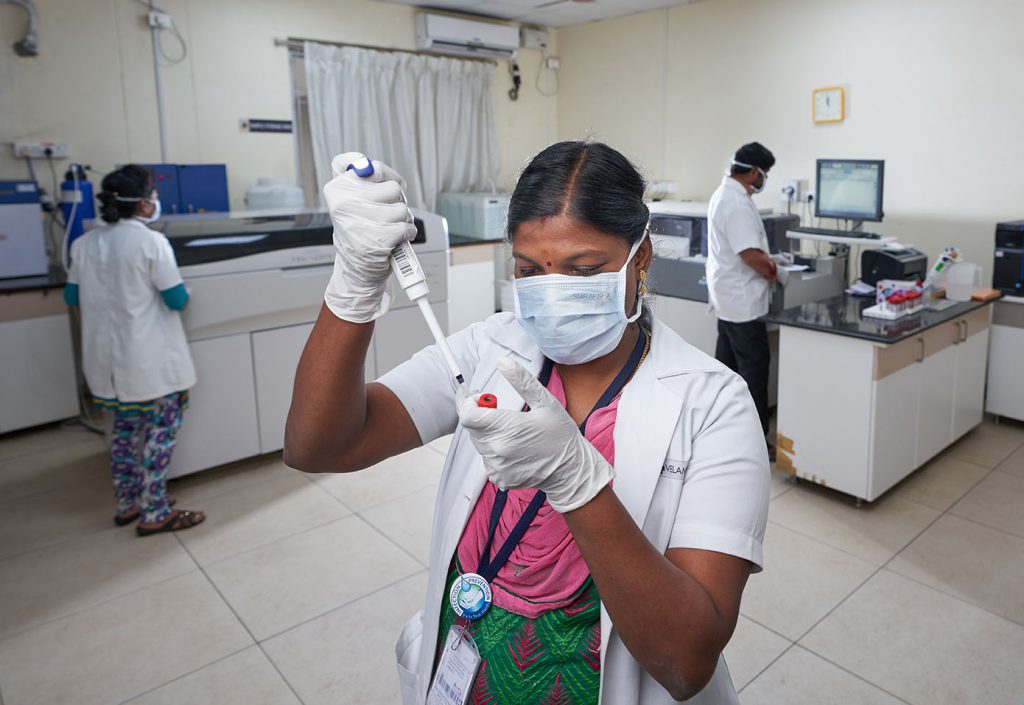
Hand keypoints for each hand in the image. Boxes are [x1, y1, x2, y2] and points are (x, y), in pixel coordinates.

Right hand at [322, 152, 416, 322]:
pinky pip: (407, 225)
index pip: (366, 164)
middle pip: (393, 186)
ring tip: (387, 228)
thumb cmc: (358, 232)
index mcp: (337, 190)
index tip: (378, 181)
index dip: (381, 172)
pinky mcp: (381, 237)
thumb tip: (367, 164)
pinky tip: (394, 239)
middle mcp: (346, 203)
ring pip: (402, 207)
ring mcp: (363, 220)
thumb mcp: (349, 202)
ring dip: (401, 220)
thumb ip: (358, 178)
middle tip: (384, 214)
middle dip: (395, 201)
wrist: (357, 270)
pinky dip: (406, 234)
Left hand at [456, 357, 614, 512]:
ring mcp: (497, 466)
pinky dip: (496, 450)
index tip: (480, 399)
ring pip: (479, 442)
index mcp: (507, 428)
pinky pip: (487, 458)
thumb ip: (521, 380)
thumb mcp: (544, 401)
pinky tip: (516, 449)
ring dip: (489, 434)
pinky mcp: (499, 477)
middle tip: (504, 414)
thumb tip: (501, 361)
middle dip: (482, 416)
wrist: (571, 469)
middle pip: (472, 427)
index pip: (467, 415)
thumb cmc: (560, 434)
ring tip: (515, 433)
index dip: (469, 404)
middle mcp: (498, 449)